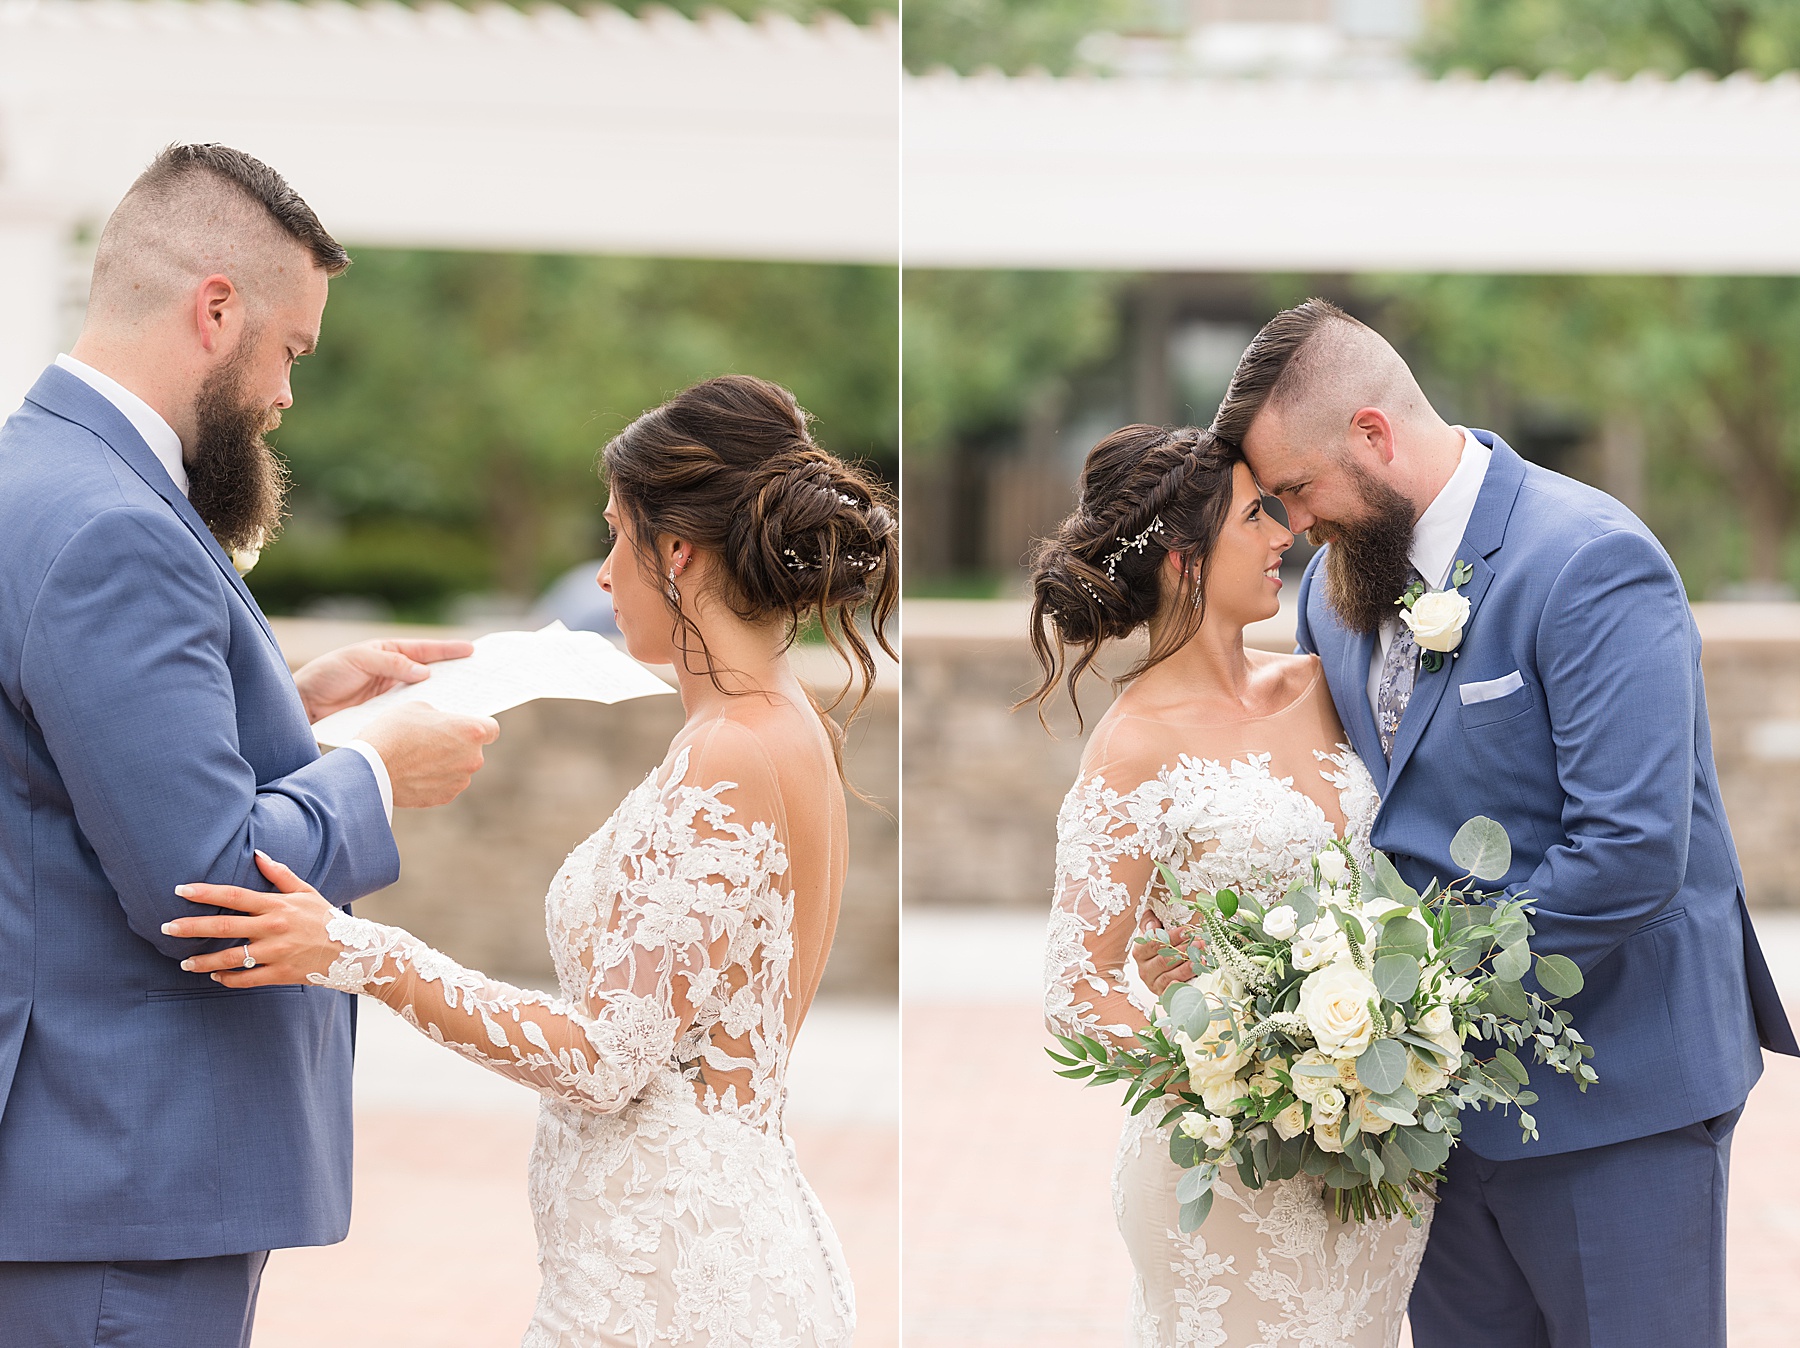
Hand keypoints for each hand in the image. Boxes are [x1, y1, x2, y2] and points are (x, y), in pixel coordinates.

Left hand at [162, 851, 339, 986]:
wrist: (354, 952)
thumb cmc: (326, 919)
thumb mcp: (307, 892)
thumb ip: (280, 874)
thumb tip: (257, 854)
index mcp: (278, 905)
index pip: (234, 896)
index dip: (205, 893)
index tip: (180, 890)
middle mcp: (274, 928)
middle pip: (224, 926)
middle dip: (191, 927)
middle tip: (167, 928)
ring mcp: (277, 953)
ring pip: (231, 958)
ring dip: (203, 961)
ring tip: (184, 962)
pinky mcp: (281, 974)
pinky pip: (247, 979)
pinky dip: (228, 979)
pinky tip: (215, 976)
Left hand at [293, 638, 475, 722]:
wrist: (302, 705)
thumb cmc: (326, 675)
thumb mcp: (358, 661)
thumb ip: (391, 664)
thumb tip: (425, 673)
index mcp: (390, 653)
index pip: (425, 650)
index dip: (449, 650)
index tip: (472, 650)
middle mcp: (395, 673)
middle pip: (431, 673)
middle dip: (455, 674)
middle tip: (481, 677)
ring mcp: (392, 695)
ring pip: (425, 695)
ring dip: (443, 698)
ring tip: (467, 703)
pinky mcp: (386, 714)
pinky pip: (411, 713)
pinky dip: (425, 716)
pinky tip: (440, 722)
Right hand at [358, 701, 499, 807]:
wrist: (372, 767)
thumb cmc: (393, 731)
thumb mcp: (418, 708)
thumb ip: (439, 717)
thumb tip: (441, 725)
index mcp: (472, 731)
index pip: (491, 729)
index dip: (478, 727)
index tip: (465, 728)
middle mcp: (473, 758)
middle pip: (473, 750)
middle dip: (457, 745)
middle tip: (431, 741)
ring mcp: (460, 780)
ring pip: (459, 769)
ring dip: (446, 764)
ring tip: (418, 758)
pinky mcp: (446, 796)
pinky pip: (446, 785)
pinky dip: (435, 780)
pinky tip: (414, 773)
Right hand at [1134, 913, 1201, 998]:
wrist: (1164, 969)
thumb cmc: (1161, 947)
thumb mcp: (1154, 931)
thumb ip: (1150, 922)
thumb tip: (1152, 926)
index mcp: (1140, 952)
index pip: (1154, 943)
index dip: (1171, 937)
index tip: (1186, 931)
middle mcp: (1144, 970)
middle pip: (1164, 960)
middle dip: (1184, 951)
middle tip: (1199, 943)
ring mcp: (1154, 984)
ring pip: (1170, 975)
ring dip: (1188, 967)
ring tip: (1201, 958)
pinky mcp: (1163, 995)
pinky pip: (1171, 992)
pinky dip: (1179, 987)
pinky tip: (1188, 982)